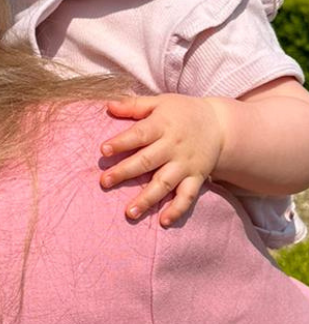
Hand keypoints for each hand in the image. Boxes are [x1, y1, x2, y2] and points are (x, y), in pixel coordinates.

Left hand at [100, 95, 226, 226]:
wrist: (220, 125)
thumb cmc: (183, 112)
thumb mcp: (160, 102)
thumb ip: (134, 105)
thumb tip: (108, 106)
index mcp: (162, 126)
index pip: (139, 135)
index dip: (121, 142)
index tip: (103, 150)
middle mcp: (173, 147)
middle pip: (147, 161)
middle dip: (125, 172)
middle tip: (104, 182)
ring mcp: (185, 165)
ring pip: (164, 183)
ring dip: (147, 198)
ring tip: (129, 212)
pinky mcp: (196, 178)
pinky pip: (187, 196)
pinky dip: (177, 210)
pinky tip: (163, 221)